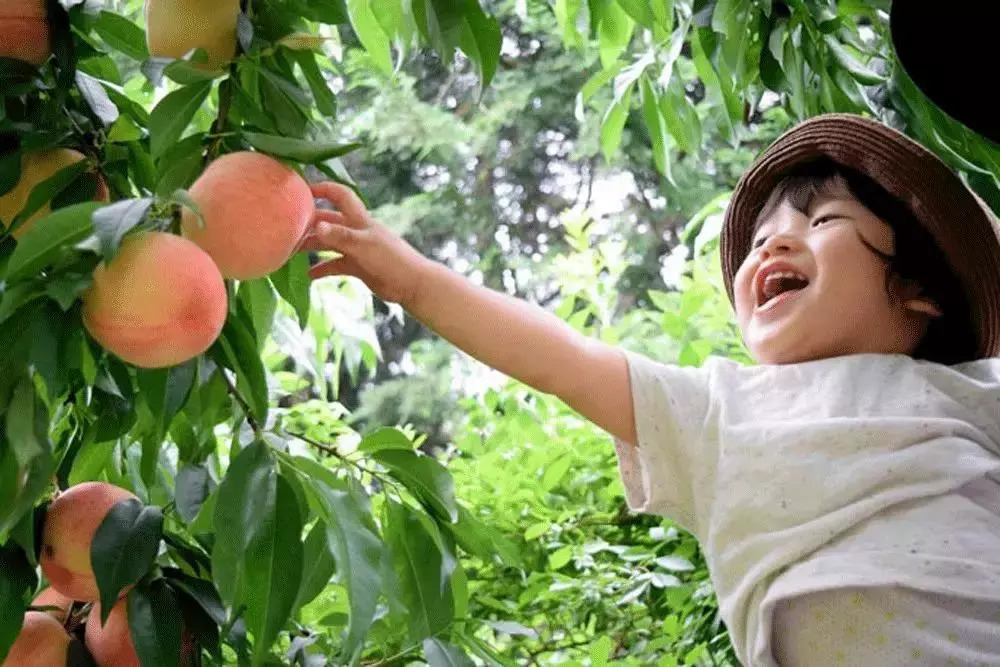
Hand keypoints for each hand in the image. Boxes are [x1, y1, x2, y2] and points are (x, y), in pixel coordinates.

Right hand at [300, 182, 428, 305]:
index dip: (323, 188)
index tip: (302, 190)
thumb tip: (316, 226)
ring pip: (329, 243)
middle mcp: (356, 231)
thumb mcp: (363, 246)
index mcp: (359, 219)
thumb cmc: (390, 259)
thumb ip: (339, 236)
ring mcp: (356, 248)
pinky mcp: (358, 266)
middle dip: (309, 222)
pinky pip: (335, 264)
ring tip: (290, 251)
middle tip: (286, 228)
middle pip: (328, 221)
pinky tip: (308, 275)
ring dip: (312, 245)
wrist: (411, 284)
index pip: (340, 195)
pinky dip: (322, 269)